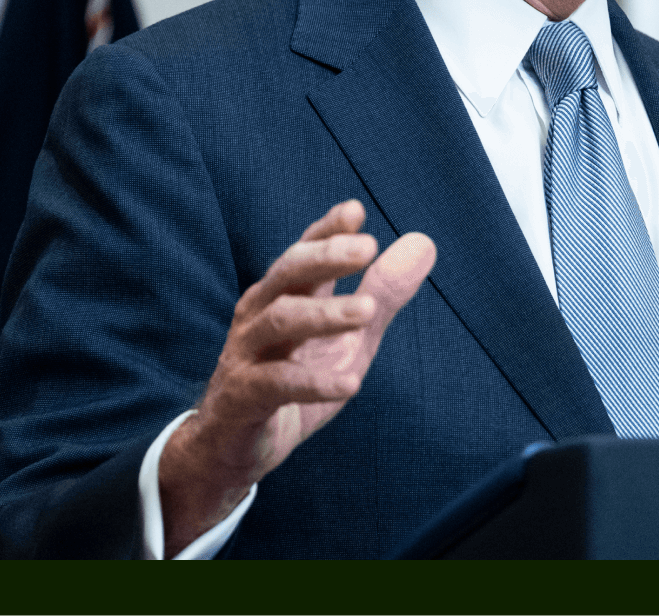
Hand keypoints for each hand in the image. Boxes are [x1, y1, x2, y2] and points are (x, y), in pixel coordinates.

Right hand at [158, 201, 434, 555]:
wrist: (234, 448)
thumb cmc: (293, 380)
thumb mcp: (348, 337)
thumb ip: (383, 293)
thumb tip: (424, 243)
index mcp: (284, 295)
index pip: (304, 251)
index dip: (326, 230)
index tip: (355, 211)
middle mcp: (259, 315)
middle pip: (288, 274)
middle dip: (325, 257)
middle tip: (367, 247)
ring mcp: (246, 355)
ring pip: (279, 322)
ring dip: (324, 314)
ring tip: (367, 311)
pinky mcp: (242, 398)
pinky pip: (274, 385)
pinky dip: (313, 382)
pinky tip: (350, 383)